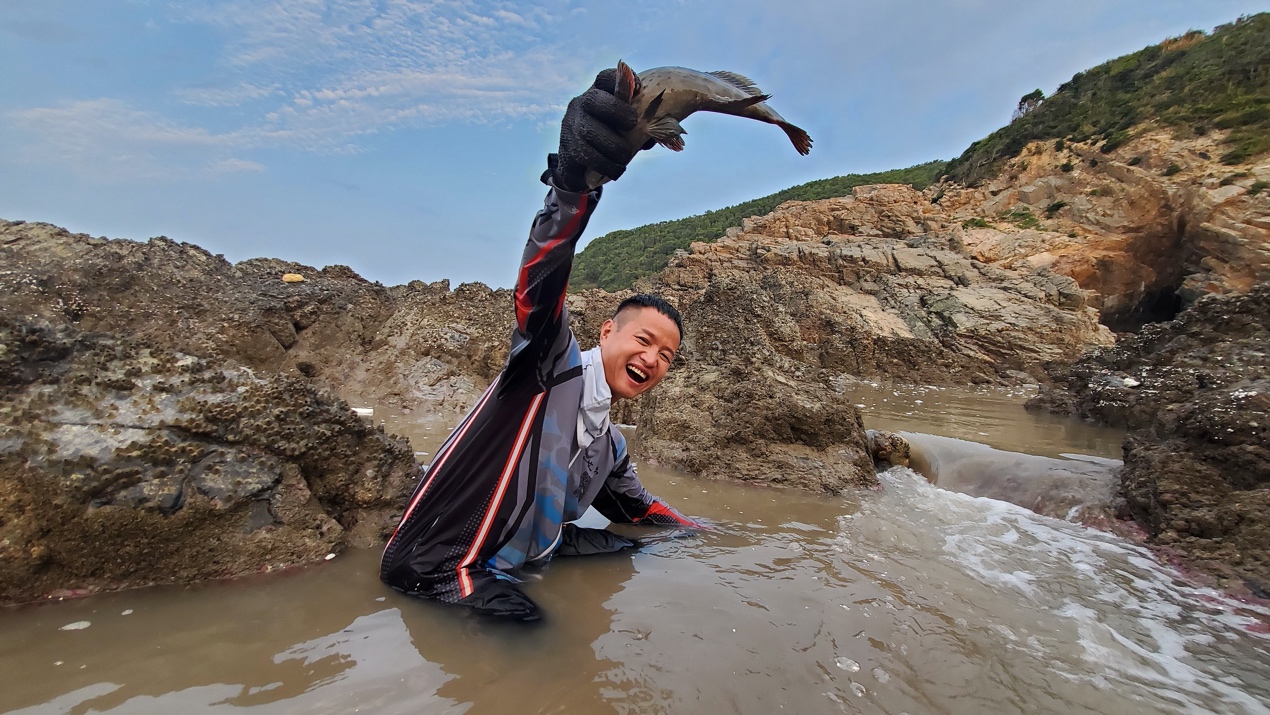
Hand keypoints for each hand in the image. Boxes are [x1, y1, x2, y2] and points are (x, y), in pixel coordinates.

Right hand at [545, 68, 638, 191]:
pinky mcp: (567, 148)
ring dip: (613, 146)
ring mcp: (571, 126)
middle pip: (594, 100)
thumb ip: (642, 124)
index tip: (640, 89)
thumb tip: (661, 129)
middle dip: (616, 110)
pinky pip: (587, 155)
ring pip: (590, 132)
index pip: (606, 78)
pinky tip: (616, 169)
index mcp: (598, 93)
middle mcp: (580, 104)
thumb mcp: (627, 128)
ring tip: (624, 156)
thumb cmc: (613, 142)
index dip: (623, 80)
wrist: (585, 170)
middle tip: (632, 124)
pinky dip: (606, 165)